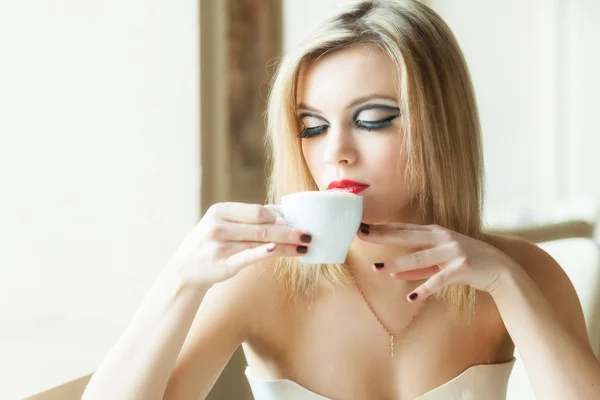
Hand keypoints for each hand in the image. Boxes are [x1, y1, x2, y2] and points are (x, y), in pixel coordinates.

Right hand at [166, 202, 311, 288]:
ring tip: (303, 247)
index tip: (290, 222)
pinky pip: (248, 258)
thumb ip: (245, 218)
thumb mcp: (220, 223)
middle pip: (262, 228)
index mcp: (219, 211)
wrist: (185, 269)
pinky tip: (279, 251)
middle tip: (307, 235)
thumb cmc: (210, 243)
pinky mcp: (223, 265)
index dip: (276, 217)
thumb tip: (280, 216)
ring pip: (260, 244)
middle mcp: (218, 227)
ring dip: (285, 246)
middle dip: (288, 231)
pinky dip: (263, 253)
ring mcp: (220, 246)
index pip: (255, 211)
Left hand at [357, 222, 518, 301]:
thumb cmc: (467, 263)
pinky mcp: (462, 267)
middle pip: (406, 236)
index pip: (403, 228)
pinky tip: (411, 297)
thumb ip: (418, 266)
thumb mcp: (440, 260)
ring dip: (397, 264)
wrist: (501, 270)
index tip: (362, 225)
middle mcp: (442, 237)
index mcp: (436, 232)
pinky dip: (424, 288)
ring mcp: (452, 251)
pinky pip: (438, 279)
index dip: (383, 227)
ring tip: (377, 269)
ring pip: (418, 257)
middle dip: (382, 235)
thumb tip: (392, 272)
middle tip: (360, 235)